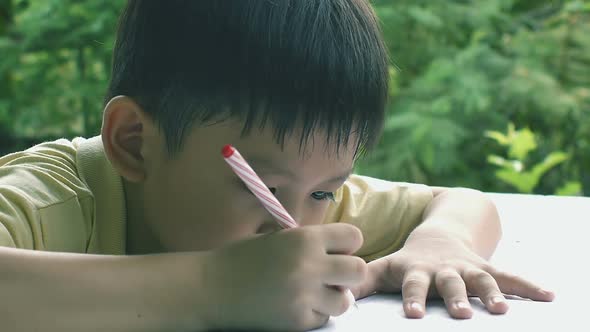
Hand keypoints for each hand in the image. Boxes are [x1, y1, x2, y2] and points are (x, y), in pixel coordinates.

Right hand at [201, 223, 367, 330]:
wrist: (210, 288)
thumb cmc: (242, 258)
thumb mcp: (278, 237)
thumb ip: (309, 241)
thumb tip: (341, 248)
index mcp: (304, 238)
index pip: (354, 236)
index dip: (346, 244)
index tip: (334, 250)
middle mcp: (309, 265)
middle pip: (358, 269)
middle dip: (347, 273)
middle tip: (330, 276)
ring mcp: (304, 296)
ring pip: (345, 301)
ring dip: (333, 298)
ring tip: (313, 294)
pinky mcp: (296, 321)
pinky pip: (322, 319)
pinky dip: (313, 315)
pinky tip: (294, 306)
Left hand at [352, 235, 554, 318]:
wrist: (438, 235)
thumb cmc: (408, 261)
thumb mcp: (386, 267)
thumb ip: (364, 281)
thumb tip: (338, 297)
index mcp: (417, 271)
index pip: (413, 285)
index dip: (413, 298)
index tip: (412, 313)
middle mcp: (443, 270)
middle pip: (450, 283)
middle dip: (456, 297)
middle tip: (461, 313)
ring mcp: (467, 269)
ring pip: (481, 280)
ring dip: (492, 293)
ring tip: (503, 310)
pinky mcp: (486, 269)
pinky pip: (509, 276)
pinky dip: (528, 285)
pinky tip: (549, 295)